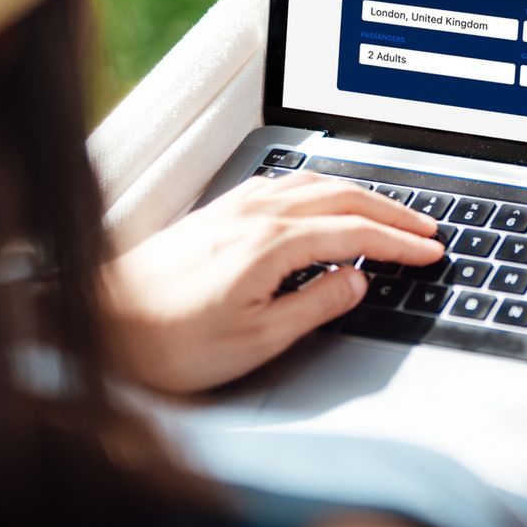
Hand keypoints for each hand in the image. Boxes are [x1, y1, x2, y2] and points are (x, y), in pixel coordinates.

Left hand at [105, 172, 442, 392]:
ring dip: (358, 195)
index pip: (355, 234)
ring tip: (386, 212)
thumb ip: (314, 306)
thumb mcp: (255, 341)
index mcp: (271, 245)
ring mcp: (232, 210)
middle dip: (391, 211)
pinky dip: (320, 189)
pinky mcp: (215, 216)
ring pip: (313, 184)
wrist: (95, 326)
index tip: (431, 252)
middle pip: (341, 197)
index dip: (400, 243)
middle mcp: (253, 216)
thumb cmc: (166, 342)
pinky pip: (283, 185)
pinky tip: (320, 200)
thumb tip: (356, 282)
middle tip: (426, 228)